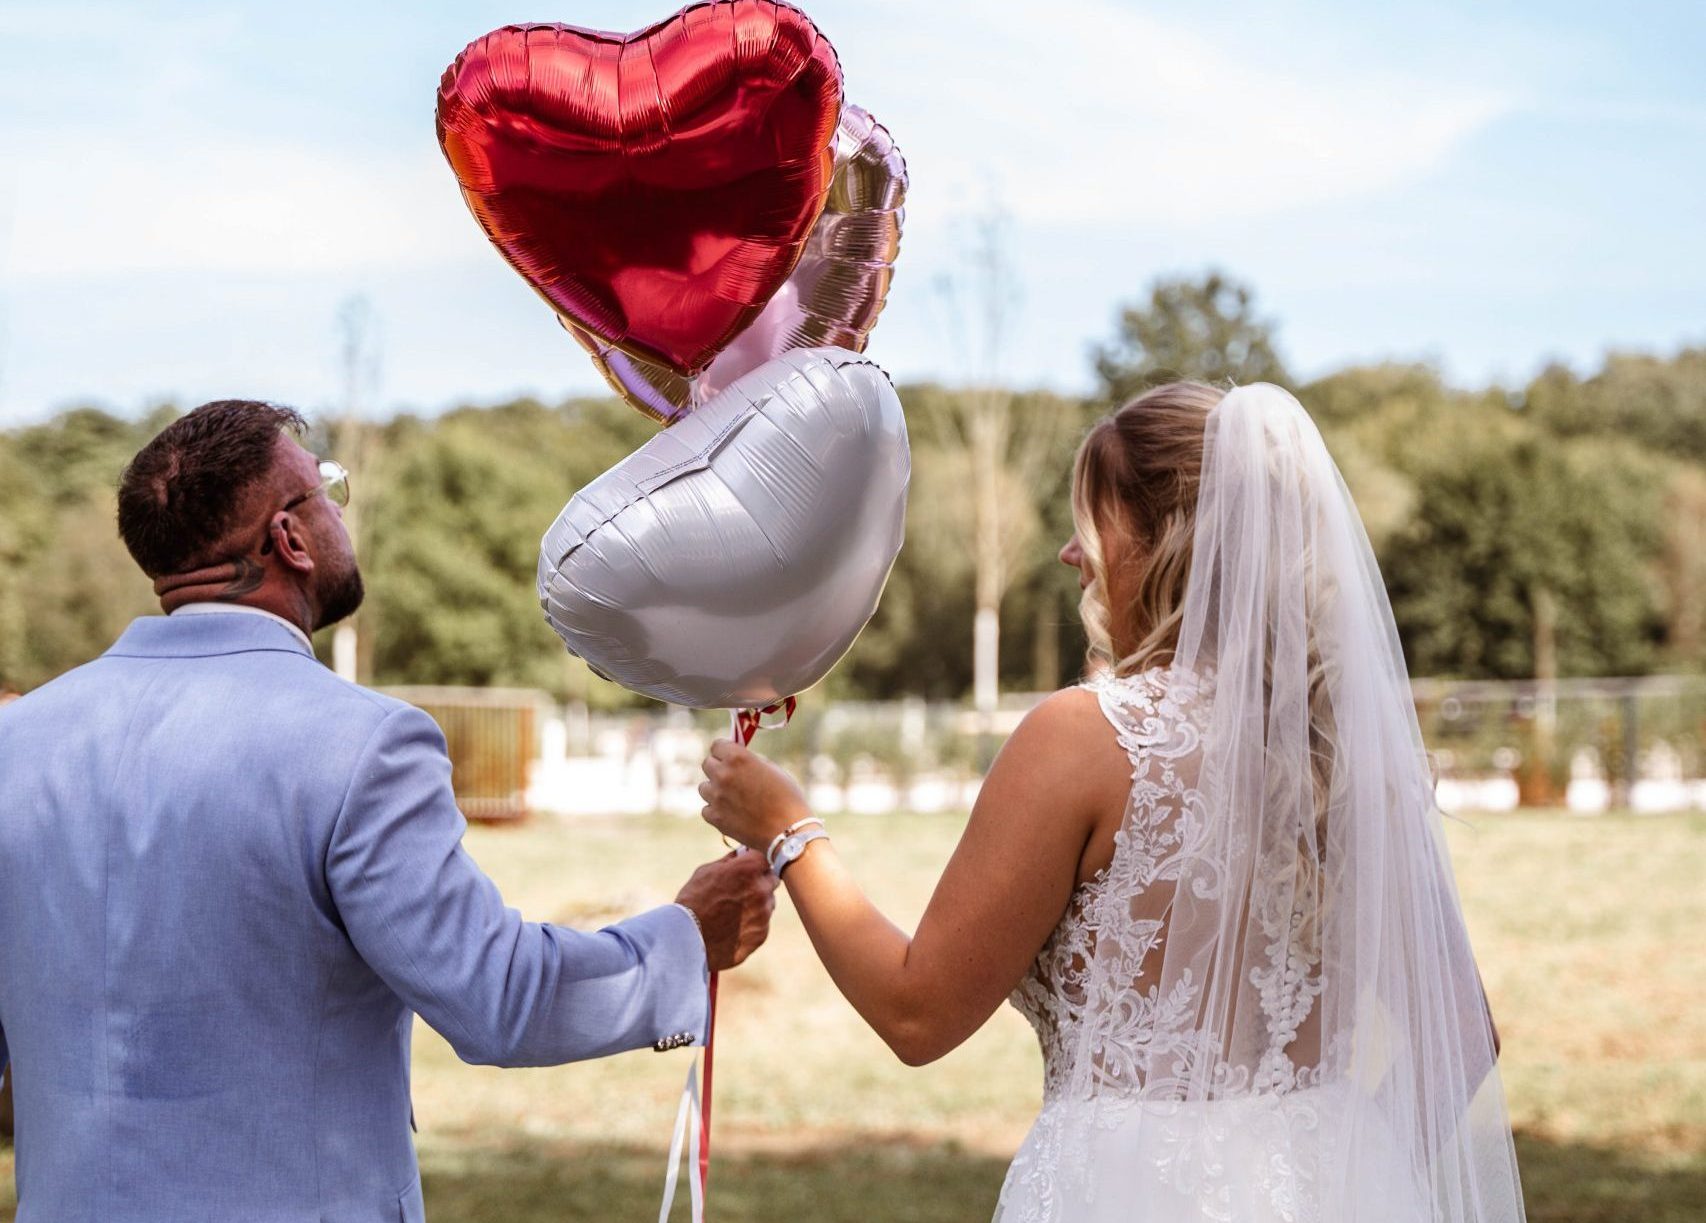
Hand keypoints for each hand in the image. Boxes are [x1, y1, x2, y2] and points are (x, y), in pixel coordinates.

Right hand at [674, 850, 777, 971]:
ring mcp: (764, 913)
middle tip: (741, 889)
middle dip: (760, 881)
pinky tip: (733, 926)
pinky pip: (763, 923)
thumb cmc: (693, 900)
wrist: (687, 938)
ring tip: (733, 911)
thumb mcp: (707, 871)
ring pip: (768, 902)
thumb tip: (741, 854)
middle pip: (771, 879)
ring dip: (758, 903)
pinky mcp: (762, 933)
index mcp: (749, 869)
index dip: (755, 861)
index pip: (764, 857)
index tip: (748, 866)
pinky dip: (752, 923)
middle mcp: (761, 889)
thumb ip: (730, 861)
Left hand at [699, 739, 810, 851]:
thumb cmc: (786, 797)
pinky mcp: (714, 817)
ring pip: (704, 787)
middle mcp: (723, 774)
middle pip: (707, 764)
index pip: (717, 745)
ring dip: (715, 790)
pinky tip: (733, 813)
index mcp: (738, 757)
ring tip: (734, 798)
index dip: (725, 751)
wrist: (788, 830)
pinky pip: (707, 808)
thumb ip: (749, 761)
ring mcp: (716, 796)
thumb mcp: (771, 769)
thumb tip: (736, 760)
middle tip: (733, 779)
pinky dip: (716, 810)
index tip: (731, 758)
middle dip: (719, 768)